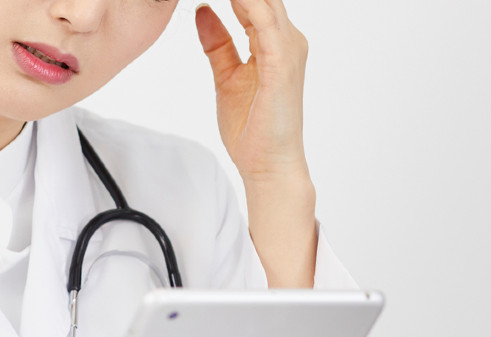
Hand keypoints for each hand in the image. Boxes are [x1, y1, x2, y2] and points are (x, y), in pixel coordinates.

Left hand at [196, 0, 307, 181]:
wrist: (268, 165)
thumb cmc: (253, 128)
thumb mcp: (226, 76)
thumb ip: (218, 43)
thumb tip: (202, 11)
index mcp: (275, 40)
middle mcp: (287, 38)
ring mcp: (287, 49)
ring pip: (264, 0)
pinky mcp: (281, 63)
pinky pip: (262, 21)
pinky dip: (245, 3)